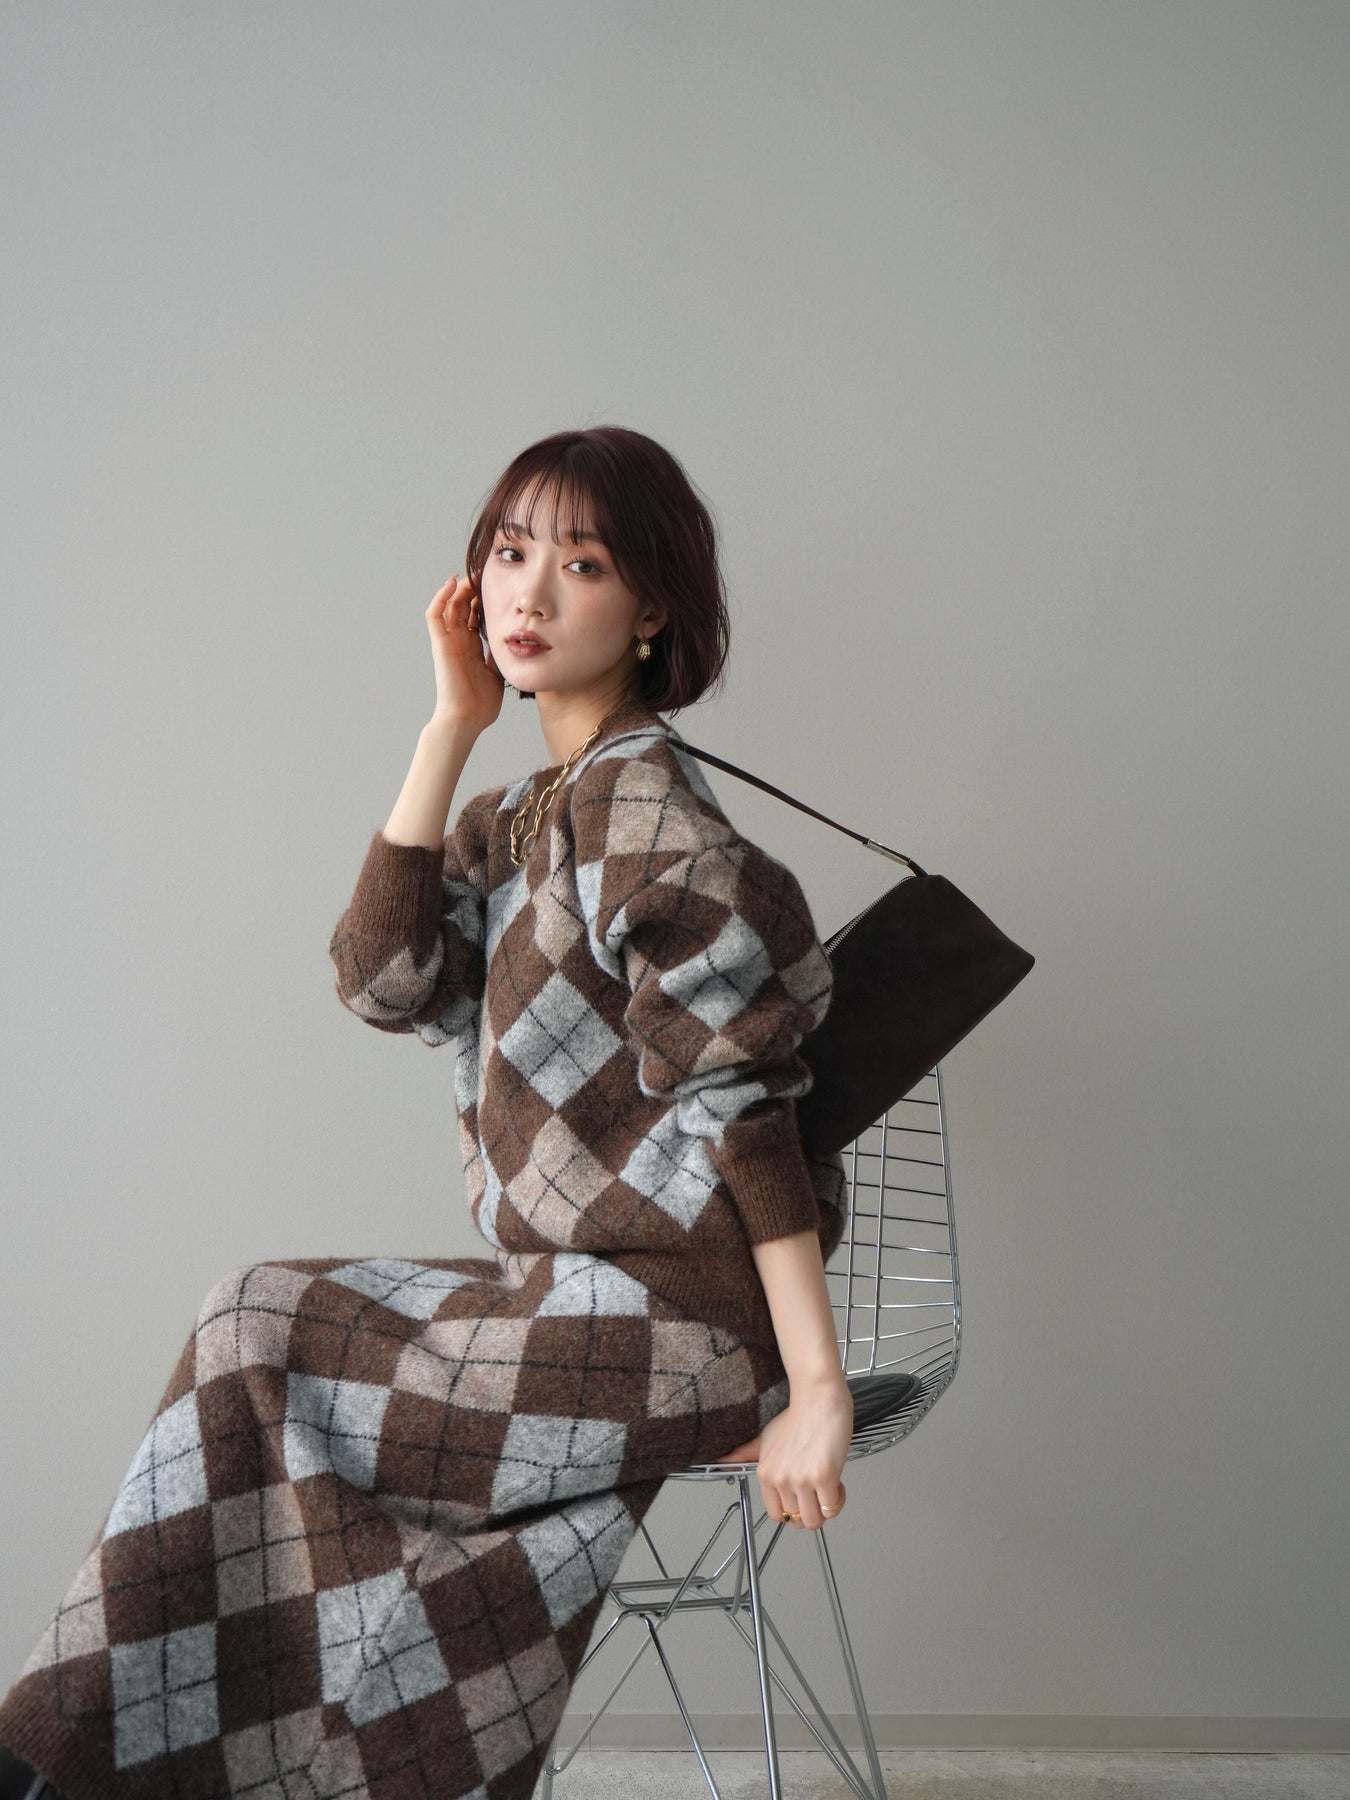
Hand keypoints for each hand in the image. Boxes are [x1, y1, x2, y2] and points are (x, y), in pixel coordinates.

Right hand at [426, 572, 503, 730]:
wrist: (467, 719)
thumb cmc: (481, 704)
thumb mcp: (498, 672)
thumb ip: (499, 654)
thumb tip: (513, 640)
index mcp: (471, 648)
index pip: (474, 615)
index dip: (483, 599)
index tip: (498, 584)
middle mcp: (458, 641)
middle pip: (461, 606)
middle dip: (472, 588)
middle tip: (486, 572)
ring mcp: (447, 642)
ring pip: (448, 605)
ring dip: (458, 588)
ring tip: (472, 573)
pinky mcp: (439, 643)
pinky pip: (434, 614)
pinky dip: (440, 596)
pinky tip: (452, 582)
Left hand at [722, 1376, 852, 1529]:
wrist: (818, 1398)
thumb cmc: (798, 1416)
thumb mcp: (764, 1438)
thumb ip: (743, 1454)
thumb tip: (720, 1462)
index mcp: (766, 1474)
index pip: (775, 1515)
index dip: (792, 1510)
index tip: (800, 1497)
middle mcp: (781, 1478)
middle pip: (797, 1521)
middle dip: (811, 1509)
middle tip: (816, 1490)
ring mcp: (802, 1479)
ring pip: (815, 1520)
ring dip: (825, 1508)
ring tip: (826, 1486)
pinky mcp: (824, 1476)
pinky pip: (832, 1508)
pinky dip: (838, 1500)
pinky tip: (836, 1482)